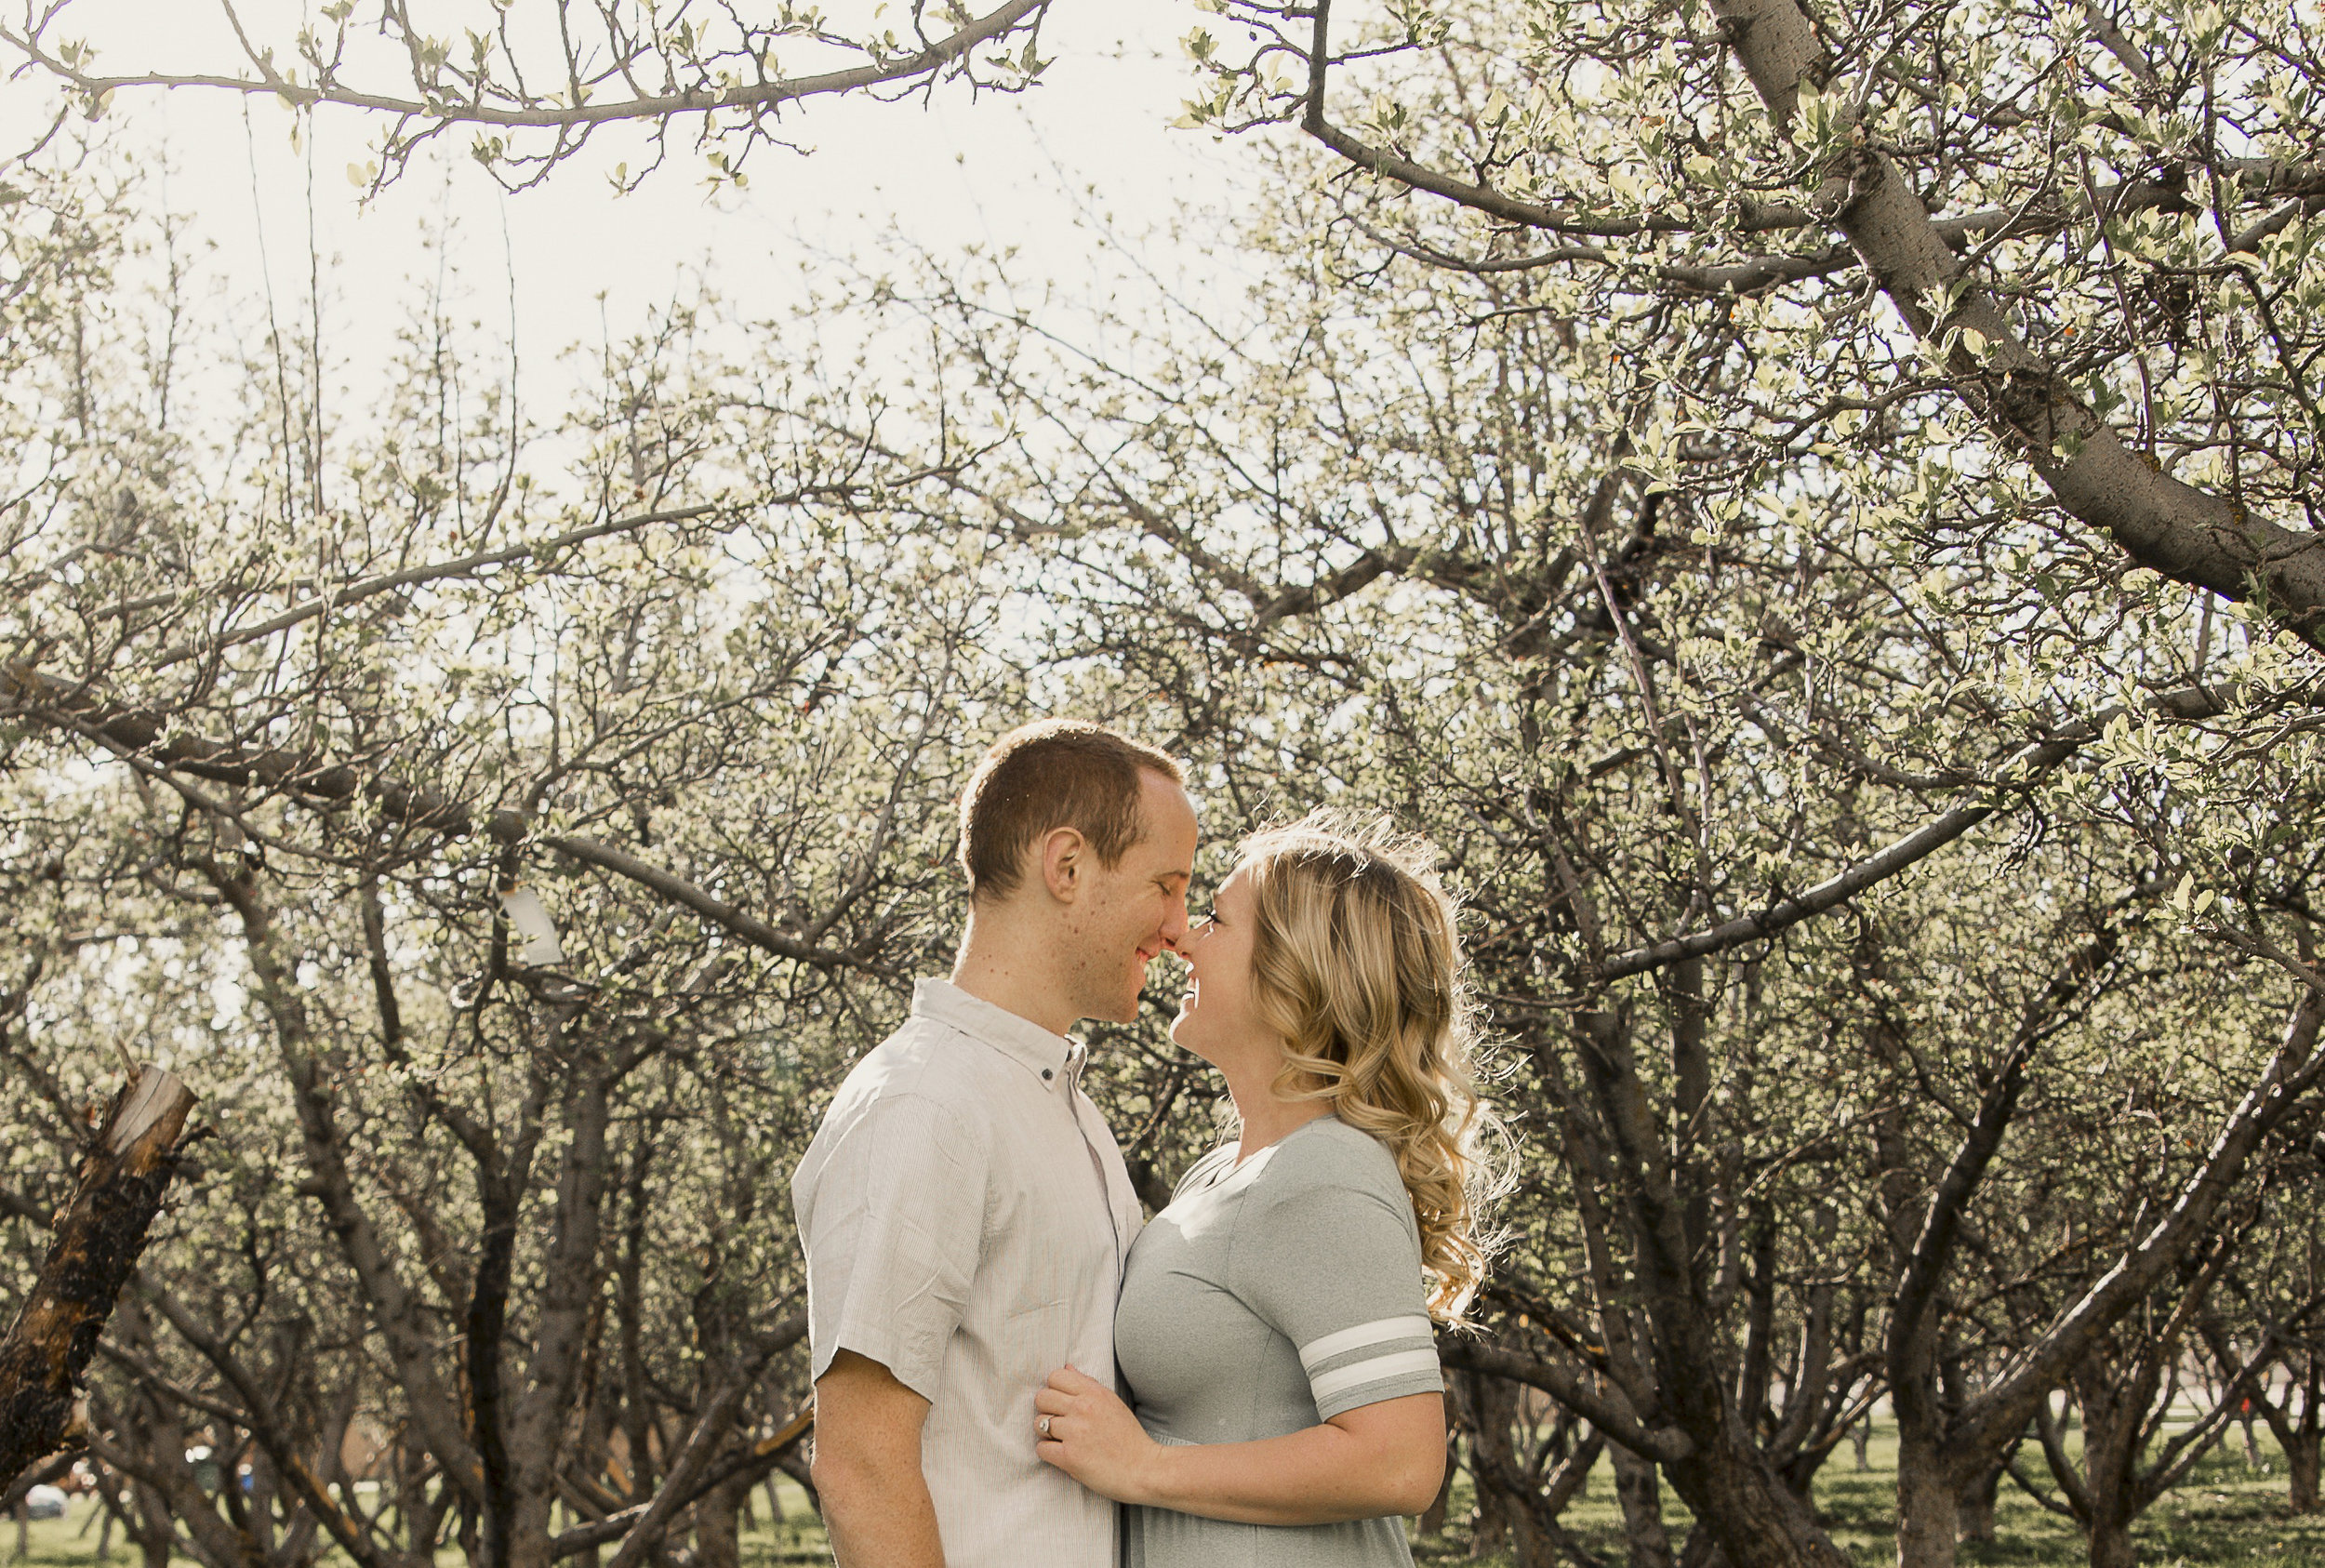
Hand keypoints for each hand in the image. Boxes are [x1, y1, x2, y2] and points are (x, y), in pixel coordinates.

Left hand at [1034, 1365, 1161, 1503]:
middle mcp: (1083, 1408)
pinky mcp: (1069, 1457)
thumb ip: (1088, 1385)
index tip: (1061, 1402)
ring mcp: (1075, 1432)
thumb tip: (1067, 1368)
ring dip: (1047, 1433)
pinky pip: (1041, 1448)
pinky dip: (1049, 1452)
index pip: (1055, 1376)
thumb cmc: (1129, 1437)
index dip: (1054, 1389)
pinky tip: (1062, 1454)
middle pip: (1042, 1398)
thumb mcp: (1113, 1402)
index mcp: (1094, 1393)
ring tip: (1062, 1439)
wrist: (1144, 1469)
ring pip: (1039, 1423)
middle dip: (1046, 1410)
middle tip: (1059, 1422)